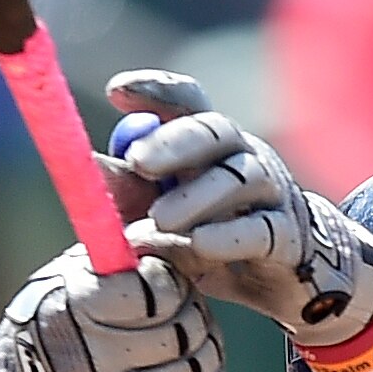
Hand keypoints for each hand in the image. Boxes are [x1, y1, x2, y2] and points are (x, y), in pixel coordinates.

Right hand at [0, 248, 224, 371]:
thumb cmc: (55, 320)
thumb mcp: (68, 277)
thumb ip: (115, 255)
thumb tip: (167, 227)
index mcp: (80, 309)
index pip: (156, 291)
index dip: (167, 280)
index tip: (159, 279)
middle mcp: (98, 357)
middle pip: (182, 328)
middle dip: (190, 310)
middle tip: (181, 305)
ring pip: (197, 364)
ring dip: (204, 343)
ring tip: (191, 331)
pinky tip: (195, 362)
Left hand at [103, 70, 372, 344]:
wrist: (283, 281)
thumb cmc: (211, 239)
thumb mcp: (160, 216)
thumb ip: (127, 193)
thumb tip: (84, 166)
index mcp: (212, 144)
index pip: (188, 101)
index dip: (155, 90)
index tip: (114, 91)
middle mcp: (246, 156)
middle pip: (215, 131)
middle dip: (175, 141)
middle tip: (138, 160)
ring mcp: (273, 193)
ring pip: (239, 178)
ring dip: (196, 197)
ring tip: (158, 221)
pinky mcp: (288, 235)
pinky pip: (261, 228)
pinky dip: (228, 236)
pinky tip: (200, 245)